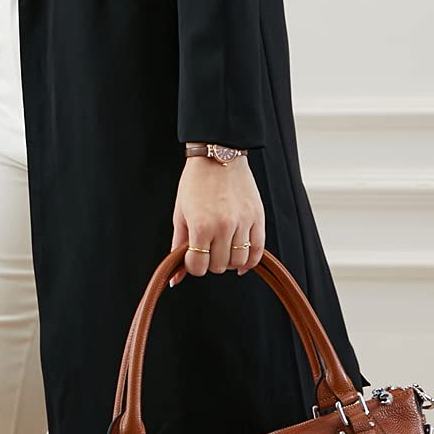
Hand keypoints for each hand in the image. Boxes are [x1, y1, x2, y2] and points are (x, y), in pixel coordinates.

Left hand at [171, 154, 265, 276]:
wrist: (218, 154)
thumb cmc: (195, 182)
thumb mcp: (180, 213)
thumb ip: (178, 246)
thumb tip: (175, 279)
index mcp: (200, 226)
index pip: (198, 267)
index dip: (193, 266)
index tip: (193, 257)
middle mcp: (223, 226)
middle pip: (219, 267)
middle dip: (211, 262)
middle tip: (208, 248)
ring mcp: (243, 222)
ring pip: (239, 262)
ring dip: (230, 261)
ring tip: (223, 249)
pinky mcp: (258, 217)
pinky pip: (258, 251)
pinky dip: (250, 261)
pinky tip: (242, 261)